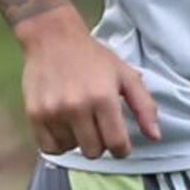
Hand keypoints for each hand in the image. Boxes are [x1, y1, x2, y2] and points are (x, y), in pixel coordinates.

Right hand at [18, 7, 158, 157]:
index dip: (122, 149)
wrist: (52, 37)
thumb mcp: (125, 76)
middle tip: (98, 127)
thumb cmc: (93, 57)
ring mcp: (53, 111)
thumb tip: (155, 137)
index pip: (116, 144)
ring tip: (79, 120)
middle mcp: (77, 107)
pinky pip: (49, 147)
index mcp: (103, 98)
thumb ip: (144, 106)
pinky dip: (59, 142)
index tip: (120, 144)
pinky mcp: (34, 114)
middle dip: (100, 144)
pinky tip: (64, 126)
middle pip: (93, 151)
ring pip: (71, 149)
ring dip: (78, 140)